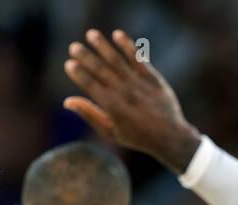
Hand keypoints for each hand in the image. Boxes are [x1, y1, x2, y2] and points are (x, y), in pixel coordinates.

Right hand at [63, 29, 199, 171]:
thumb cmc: (137, 136)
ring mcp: (138, 84)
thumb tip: (68, 101)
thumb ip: (89, 114)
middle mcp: (124, 93)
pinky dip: (127, 46)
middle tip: (73, 46)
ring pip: (117, 61)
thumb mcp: (111, 131)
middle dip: (86, 57)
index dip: (79, 74)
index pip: (91, 85)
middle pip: (101, 70)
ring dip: (103, 46)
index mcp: (112, 107)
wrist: (169, 136)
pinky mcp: (152, 78)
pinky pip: (138, 59)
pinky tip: (117, 35)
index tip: (69, 63)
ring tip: (91, 34)